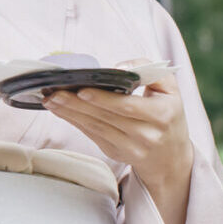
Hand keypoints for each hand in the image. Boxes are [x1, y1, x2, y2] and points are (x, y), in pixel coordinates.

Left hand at [45, 72, 194, 189]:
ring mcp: (131, 149)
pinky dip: (74, 122)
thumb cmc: (167, 113)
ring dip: (70, 113)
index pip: (128, 107)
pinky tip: (59, 111)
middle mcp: (147, 135)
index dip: (104, 99)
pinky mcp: (116, 154)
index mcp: (162, 115)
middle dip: (77, 104)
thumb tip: (119, 67)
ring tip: (51, 99)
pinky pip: (92, 135)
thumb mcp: (169, 89)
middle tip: (55, 92)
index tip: (82, 90)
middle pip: (106, 118)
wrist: (170, 157)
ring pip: (96, 128)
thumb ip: (149, 70)